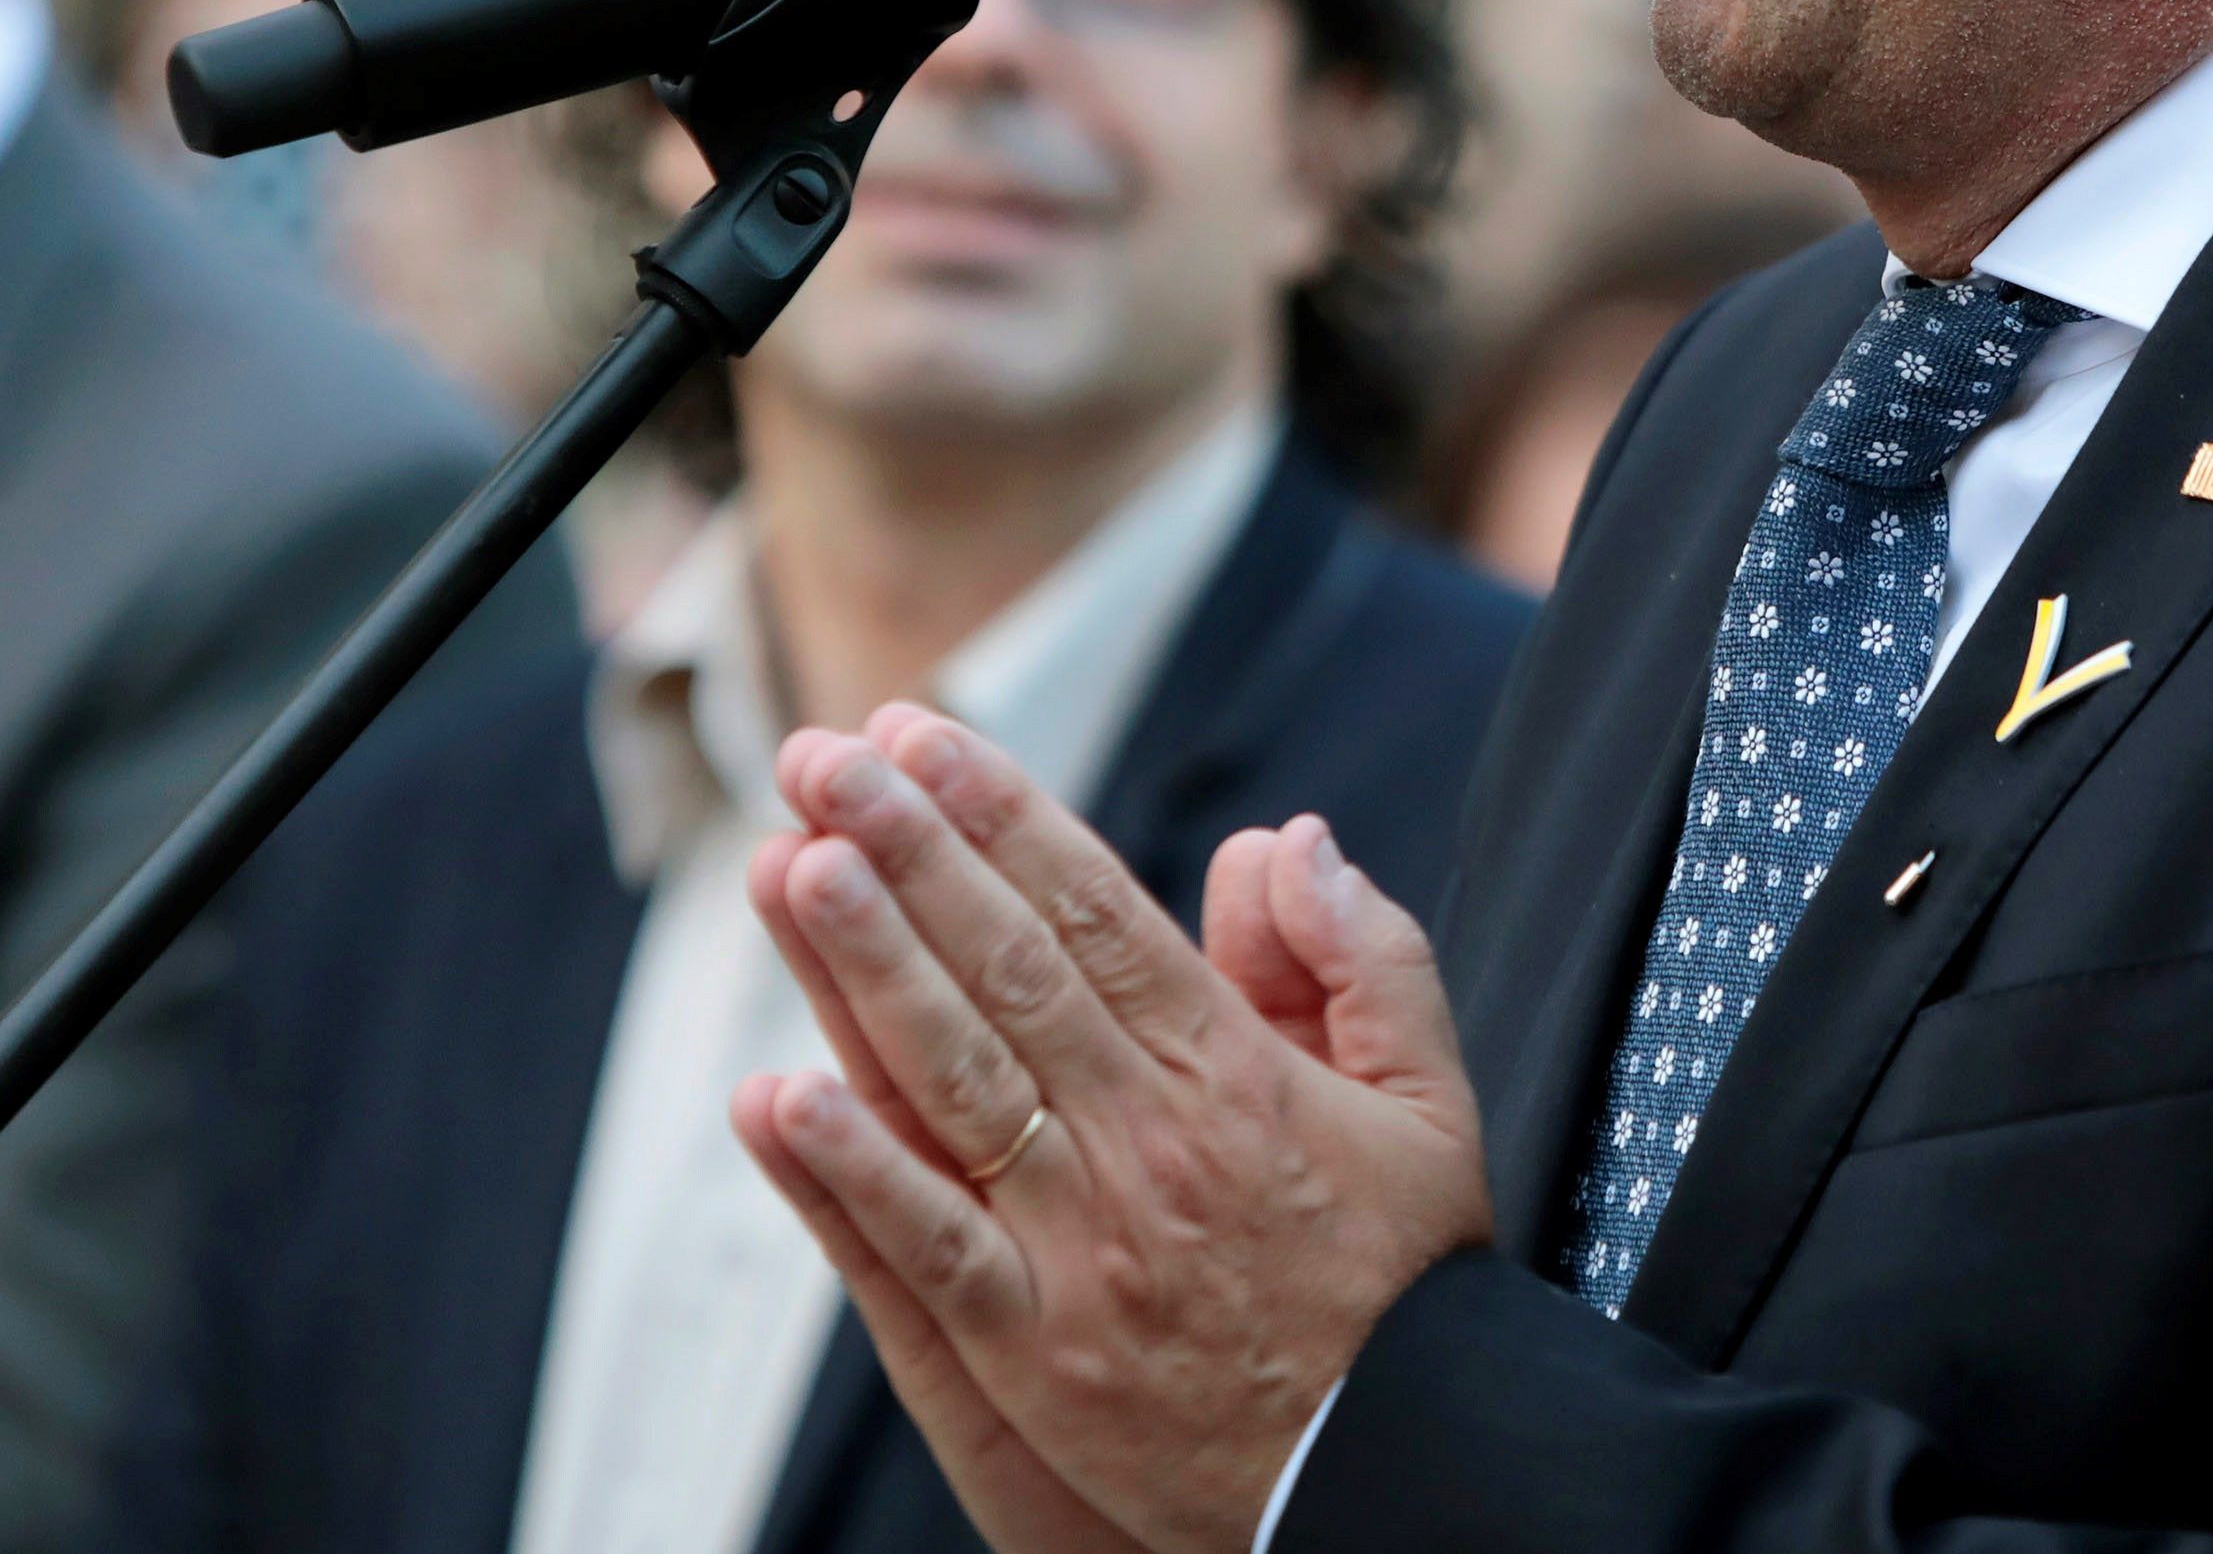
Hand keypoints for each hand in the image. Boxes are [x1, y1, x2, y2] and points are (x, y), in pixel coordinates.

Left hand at [730, 707, 1493, 1553]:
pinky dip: (854, 1173)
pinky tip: (779, 1096)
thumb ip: (1363, 960)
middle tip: (821, 760)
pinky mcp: (1035, 1353)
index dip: (1001, 815)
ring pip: (958, 1082)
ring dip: (867, 970)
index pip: (1095, 914)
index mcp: (1236, 1073)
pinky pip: (927, 1249)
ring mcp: (1084, 1248)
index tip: (922, 737)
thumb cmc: (1408, 1289)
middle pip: (1009, 971)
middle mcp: (1150, 1142)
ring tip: (792, 866)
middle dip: (910, 852)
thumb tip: (1286, 837)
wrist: (1402, 1474)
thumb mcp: (1433, 1105)